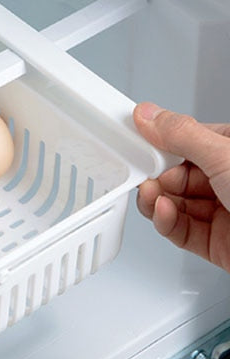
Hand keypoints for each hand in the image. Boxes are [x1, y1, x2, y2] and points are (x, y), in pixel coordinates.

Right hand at [133, 101, 229, 272]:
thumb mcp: (227, 157)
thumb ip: (182, 135)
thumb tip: (149, 114)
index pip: (187, 140)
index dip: (160, 142)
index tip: (137, 142)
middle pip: (176, 173)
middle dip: (155, 175)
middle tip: (142, 173)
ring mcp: (225, 212)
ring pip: (174, 202)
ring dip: (157, 200)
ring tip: (152, 196)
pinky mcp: (218, 244)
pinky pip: (180, 230)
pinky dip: (166, 222)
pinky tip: (163, 213)